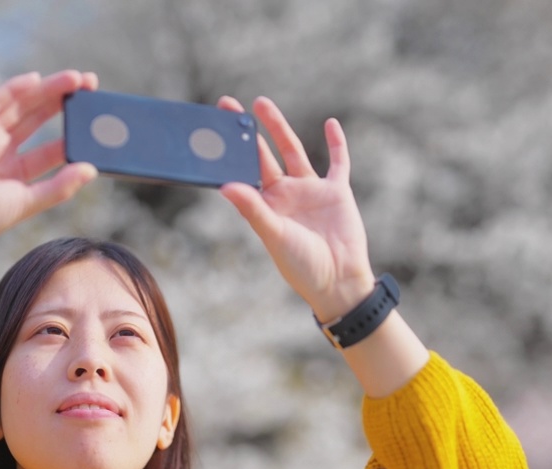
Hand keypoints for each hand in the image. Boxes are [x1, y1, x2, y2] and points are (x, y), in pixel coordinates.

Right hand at [0, 70, 99, 267]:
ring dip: (46, 90)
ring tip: (74, 79)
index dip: (74, 132)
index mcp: (19, 170)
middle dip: (64, 101)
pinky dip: (12, 90)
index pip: (52, 147)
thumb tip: (92, 170)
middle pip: (39, 119)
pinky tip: (35, 81)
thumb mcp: (26, 202)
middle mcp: (3, 149)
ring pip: (21, 106)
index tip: (99, 122)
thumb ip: (58, 187)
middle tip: (92, 85)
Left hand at [217, 96, 375, 322]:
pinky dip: (336, 144)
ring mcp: (311, 190)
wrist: (338, 281)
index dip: (229, 153)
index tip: (212, 132)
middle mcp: (285, 194)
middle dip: (248, 132)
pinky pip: (338, 162)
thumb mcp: (274, 235)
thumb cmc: (301, 265)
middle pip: (263, 155)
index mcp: (265, 205)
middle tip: (228, 106)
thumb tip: (225, 186)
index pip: (243, 172)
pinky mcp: (337, 191)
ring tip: (261, 103)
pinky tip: (330, 124)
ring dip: (279, 127)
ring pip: (293, 150)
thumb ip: (253, 209)